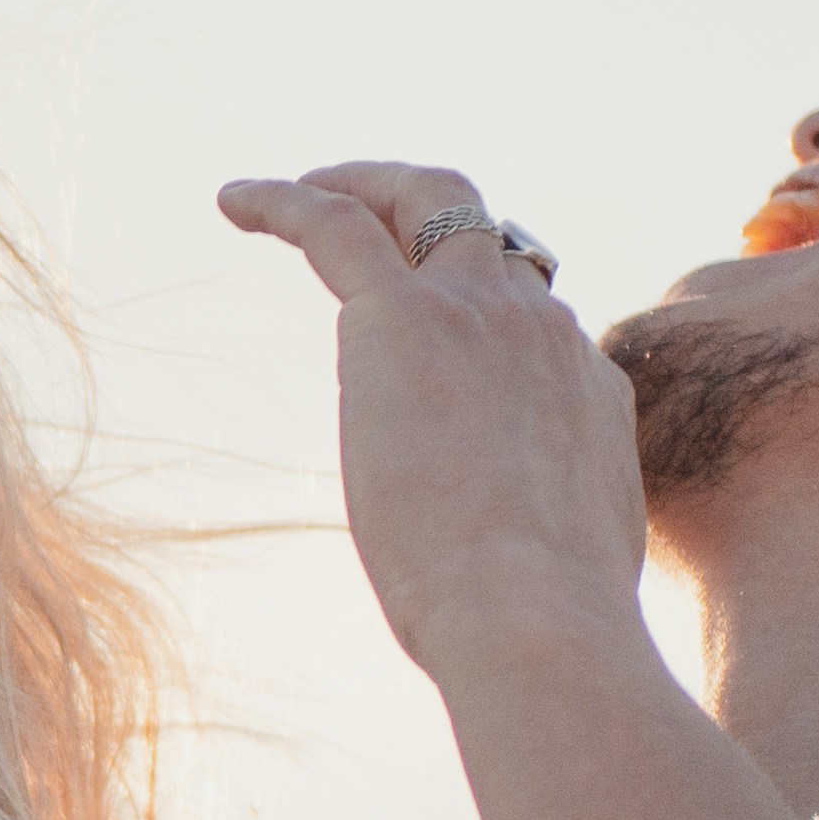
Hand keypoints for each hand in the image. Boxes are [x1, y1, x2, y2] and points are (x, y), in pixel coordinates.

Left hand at [221, 161, 656, 686]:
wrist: (536, 618)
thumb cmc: (544, 631)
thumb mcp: (569, 577)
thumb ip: (552, 545)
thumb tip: (533, 577)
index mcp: (585, 388)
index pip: (534, 327)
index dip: (483, 330)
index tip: (436, 361)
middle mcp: (542, 331)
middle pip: (489, 235)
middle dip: (432, 211)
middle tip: (371, 212)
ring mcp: (479, 315)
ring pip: (425, 201)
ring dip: (357, 188)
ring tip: (290, 195)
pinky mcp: (401, 319)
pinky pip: (336, 228)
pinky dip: (284, 201)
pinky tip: (233, 200)